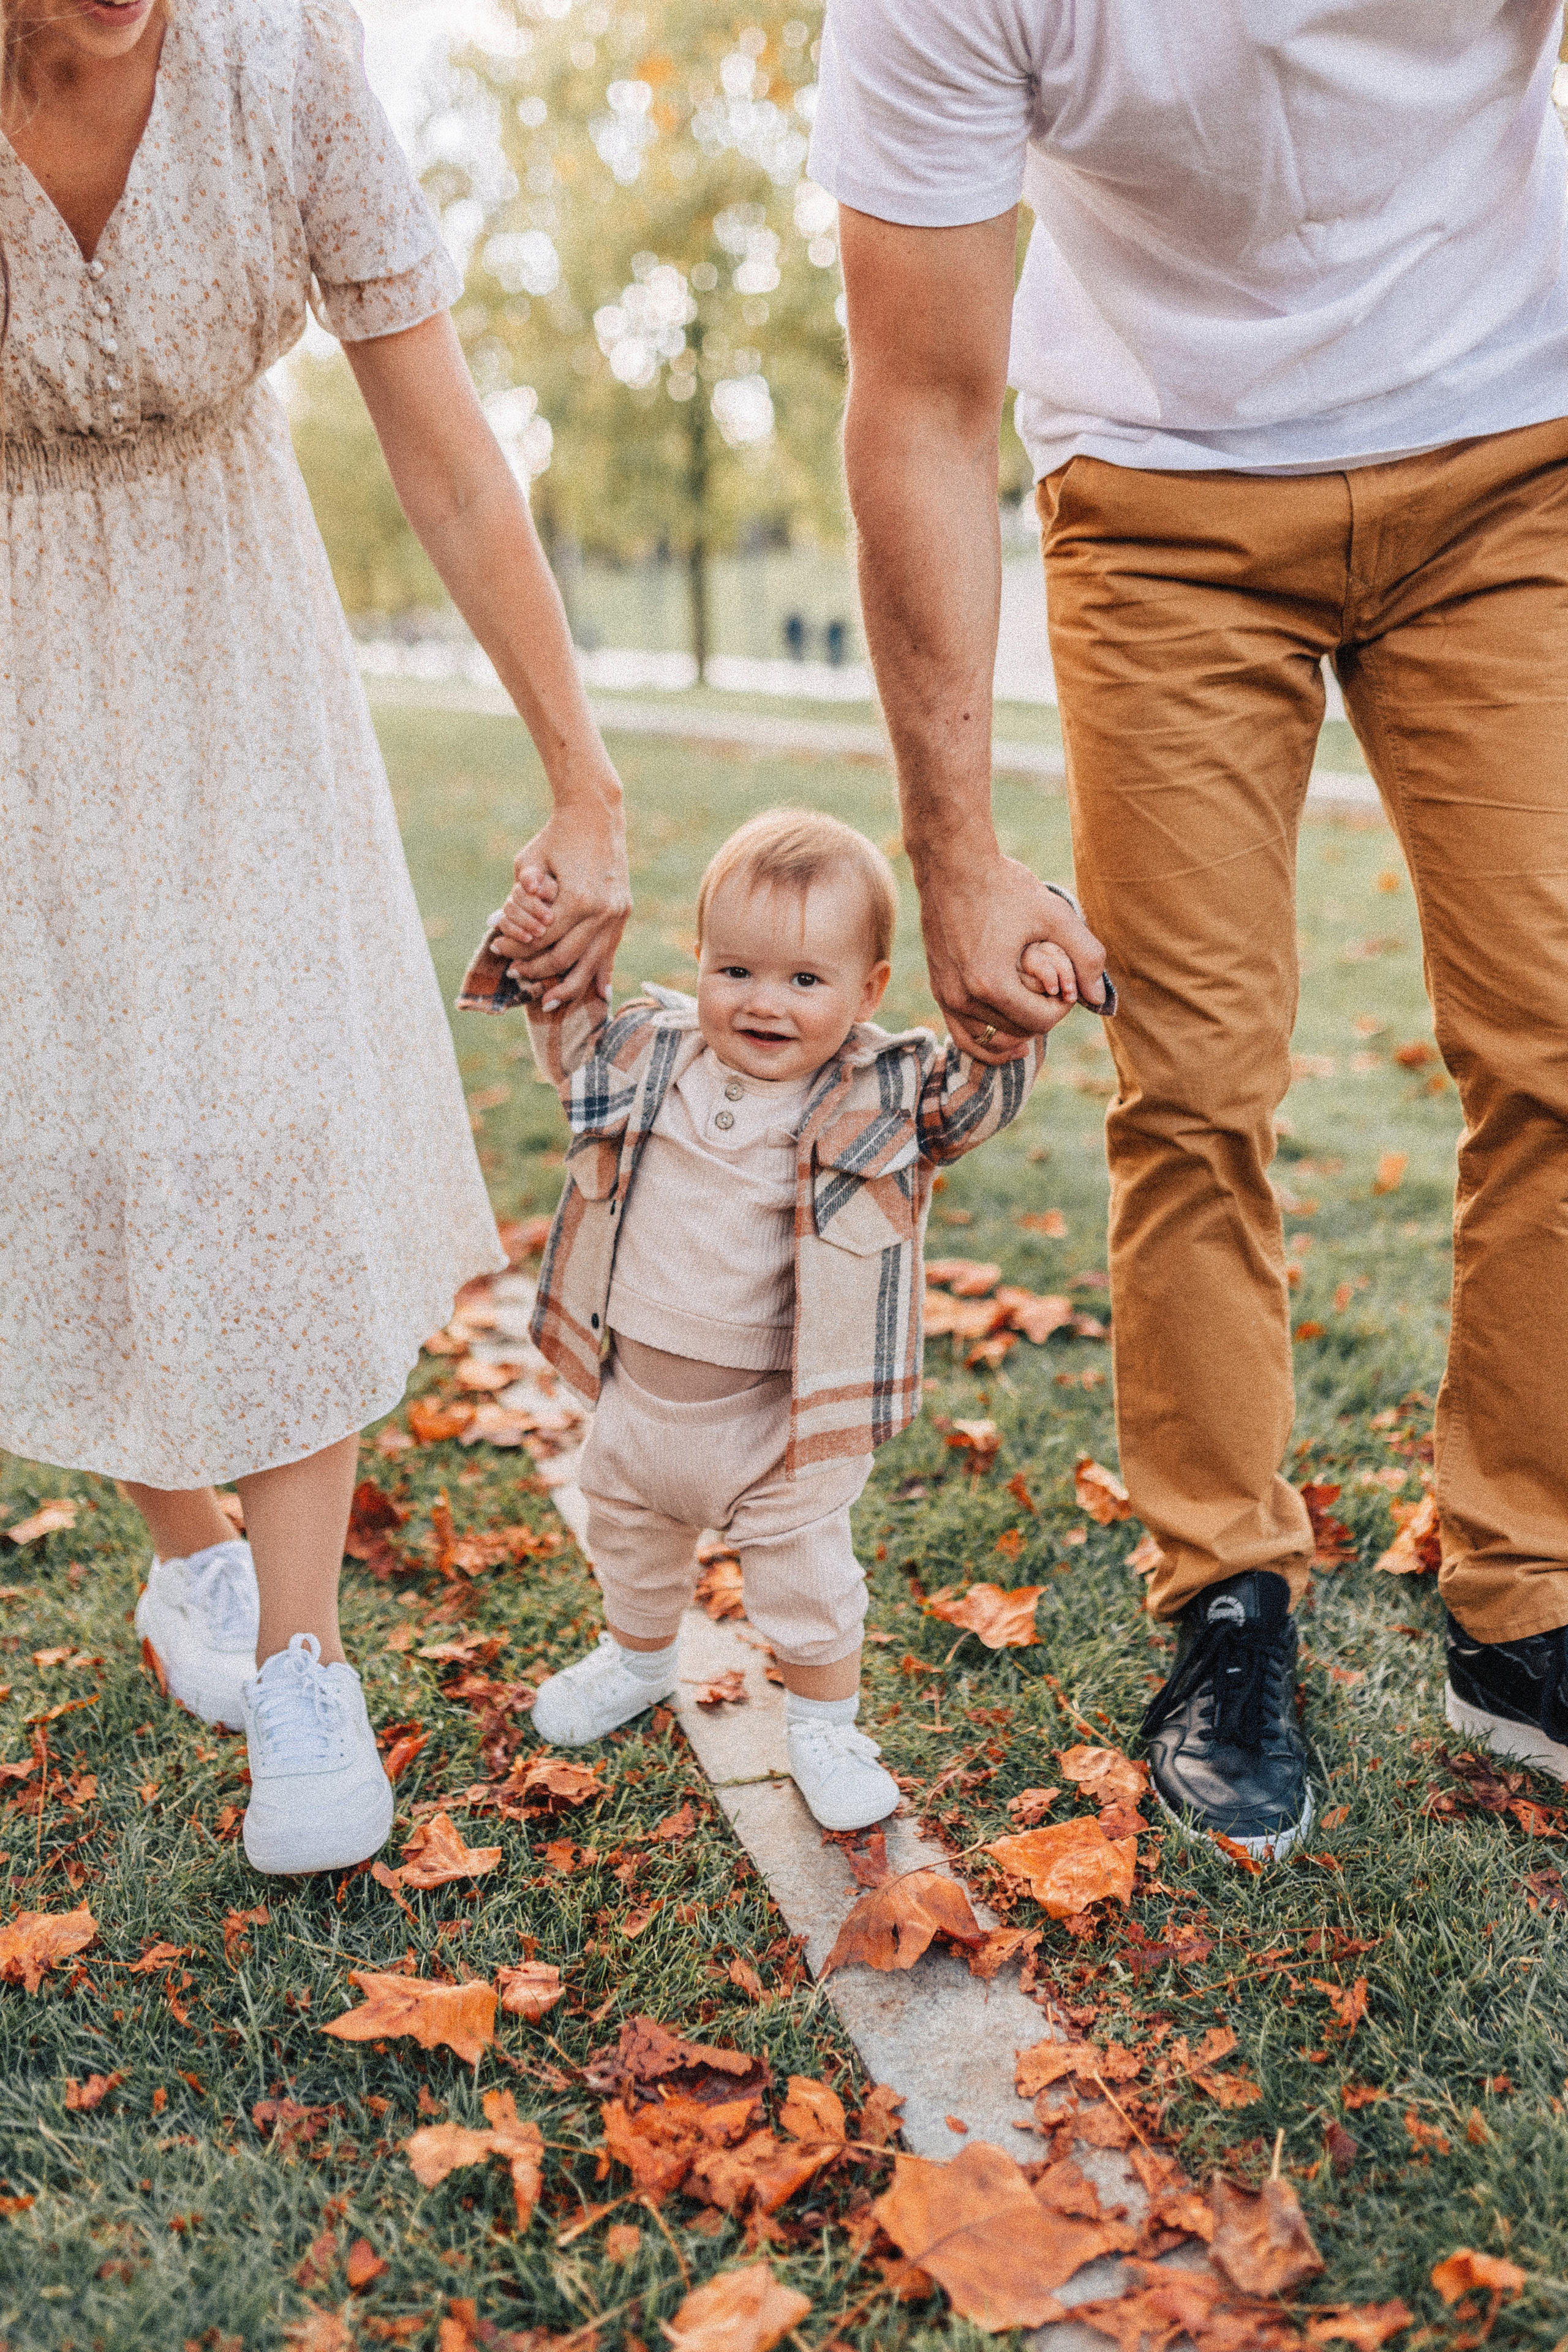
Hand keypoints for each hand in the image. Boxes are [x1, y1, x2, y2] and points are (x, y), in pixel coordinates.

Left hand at [491, 806, 630, 1009]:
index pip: (541, 939)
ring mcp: (616, 914)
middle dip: (536, 970)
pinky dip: (603, 974)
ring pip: (590, 964)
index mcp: (577, 899)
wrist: (595, 814)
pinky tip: (600, 996)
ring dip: (569, 986)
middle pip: (564, 958)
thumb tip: (499, 925)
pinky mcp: (623, 912)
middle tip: (515, 973)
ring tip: (548, 1001)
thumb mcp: (528, 861)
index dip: (516, 949)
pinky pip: (611, 952)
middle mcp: (600, 912)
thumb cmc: (556, 836)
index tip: (498, 949)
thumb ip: (518, 897)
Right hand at [916, 852, 1107, 1060]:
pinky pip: (963, 1034)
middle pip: (1017, 1032)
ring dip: (1017, 1032)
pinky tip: (1008, 1039)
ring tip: (1036, 1018)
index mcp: (992, 984)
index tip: (1066, 983)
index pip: (1040, 1022)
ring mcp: (946, 996)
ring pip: (989, 1041)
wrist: (952, 863)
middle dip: (1040, 1016)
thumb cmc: (1005, 885)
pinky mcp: (938, 990)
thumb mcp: (1055, 915)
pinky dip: (987, 1041)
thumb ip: (1086, 956)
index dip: (1063, 1007)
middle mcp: (964, 998)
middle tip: (1052, 990)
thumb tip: (1099, 998)